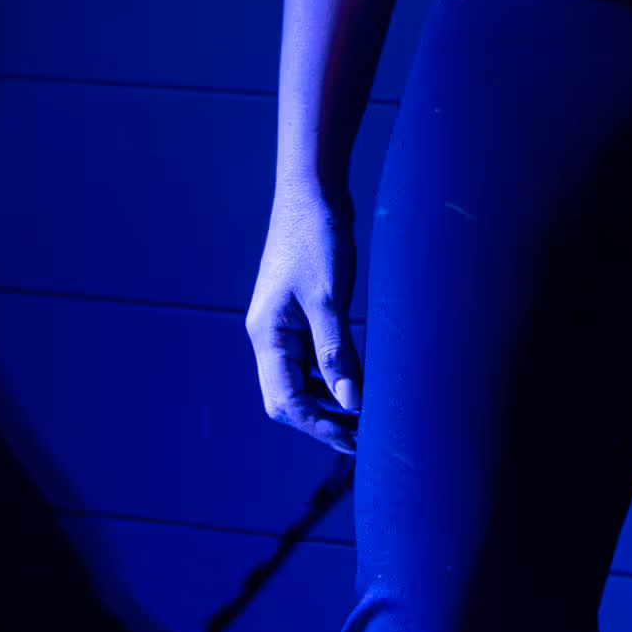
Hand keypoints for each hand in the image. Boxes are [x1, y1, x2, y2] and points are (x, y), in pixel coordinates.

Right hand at [247, 188, 362, 453]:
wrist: (313, 191)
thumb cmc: (316, 238)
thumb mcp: (329, 298)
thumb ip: (338, 353)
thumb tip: (352, 403)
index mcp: (267, 335)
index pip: (284, 400)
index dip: (318, 425)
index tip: (354, 440)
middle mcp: (270, 336)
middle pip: (287, 398)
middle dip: (320, 421)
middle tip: (362, 438)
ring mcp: (284, 326)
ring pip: (300, 381)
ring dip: (327, 402)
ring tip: (364, 418)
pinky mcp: (301, 315)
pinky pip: (312, 360)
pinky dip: (332, 377)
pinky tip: (358, 383)